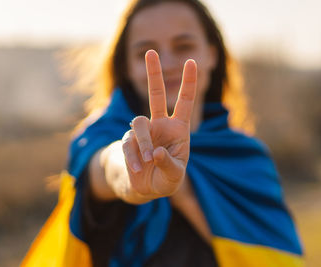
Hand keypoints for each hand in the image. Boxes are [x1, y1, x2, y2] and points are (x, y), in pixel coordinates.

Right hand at [122, 50, 196, 197]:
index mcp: (178, 129)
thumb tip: (154, 152)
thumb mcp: (174, 175)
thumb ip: (168, 164)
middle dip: (154, 73)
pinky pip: (128, 143)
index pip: (185, 102)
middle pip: (156, 95)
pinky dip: (133, 157)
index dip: (188, 83)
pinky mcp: (128, 140)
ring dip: (143, 143)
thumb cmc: (166, 179)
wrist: (146, 188)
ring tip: (147, 161)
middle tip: (151, 51)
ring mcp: (143, 131)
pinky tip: (139, 169)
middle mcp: (161, 125)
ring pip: (139, 123)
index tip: (192, 61)